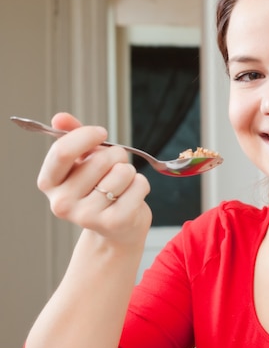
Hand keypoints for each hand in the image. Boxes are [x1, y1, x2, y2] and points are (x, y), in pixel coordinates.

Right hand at [37, 112, 151, 243]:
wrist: (116, 230)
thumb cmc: (99, 189)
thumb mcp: (83, 162)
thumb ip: (73, 137)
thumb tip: (60, 118)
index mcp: (48, 183)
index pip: (63, 152)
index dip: (86, 135)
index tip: (101, 133)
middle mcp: (62, 203)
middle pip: (100, 160)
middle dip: (116, 155)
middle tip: (115, 167)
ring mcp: (87, 216)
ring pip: (122, 172)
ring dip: (129, 172)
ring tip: (122, 185)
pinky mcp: (114, 223)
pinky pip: (139, 185)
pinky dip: (142, 185)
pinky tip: (132, 197)